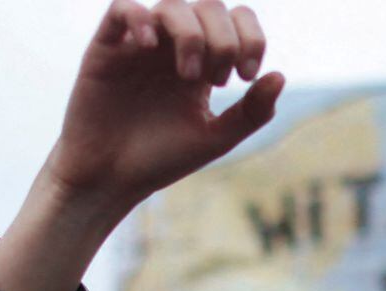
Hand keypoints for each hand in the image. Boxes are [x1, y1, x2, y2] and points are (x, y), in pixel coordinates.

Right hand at [45, 0, 282, 216]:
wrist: (111, 178)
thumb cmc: (161, 159)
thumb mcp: (215, 139)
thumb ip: (251, 112)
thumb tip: (279, 76)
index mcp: (204, 62)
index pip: (236, 20)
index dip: (250, 37)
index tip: (245, 76)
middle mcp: (173, 47)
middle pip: (209, 7)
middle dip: (223, 40)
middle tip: (217, 81)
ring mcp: (140, 44)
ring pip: (171, 5)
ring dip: (191, 35)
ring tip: (190, 76)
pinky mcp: (106, 48)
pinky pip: (122, 9)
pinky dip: (140, 18)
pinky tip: (150, 46)